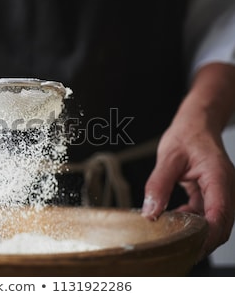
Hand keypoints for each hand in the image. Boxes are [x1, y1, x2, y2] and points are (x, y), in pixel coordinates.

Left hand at [143, 124, 234, 257]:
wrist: (196, 125)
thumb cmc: (186, 136)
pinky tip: (174, 220)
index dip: (207, 236)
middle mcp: (225, 188)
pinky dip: (192, 221)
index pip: (219, 215)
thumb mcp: (167, 158)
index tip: (190, 247)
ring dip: (196, 232)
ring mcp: (220, 193)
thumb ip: (158, 185)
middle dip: (203, 241)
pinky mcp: (212, 195)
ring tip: (172, 236)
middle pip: (221, 225)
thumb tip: (150, 212)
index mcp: (219, 177)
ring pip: (214, 222)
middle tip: (178, 250)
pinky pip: (206, 215)